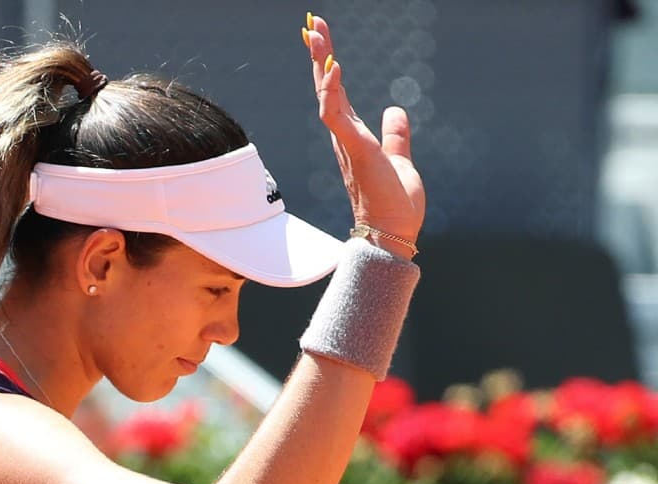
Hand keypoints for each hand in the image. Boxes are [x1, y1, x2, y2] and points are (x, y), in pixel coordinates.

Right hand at [304, 14, 424, 245]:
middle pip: (326, 86)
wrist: (392, 232)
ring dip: (320, 62)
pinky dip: (333, 89)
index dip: (327, 63)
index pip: (336, 92)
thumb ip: (396, 134)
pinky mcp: (354, 149)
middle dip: (318, 54)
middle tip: (312, 23)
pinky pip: (336, 114)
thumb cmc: (394, 203)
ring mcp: (346, 142)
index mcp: (353, 136)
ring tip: (316, 33)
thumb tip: (395, 110)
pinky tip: (333, 65)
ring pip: (326, 94)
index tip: (321, 36)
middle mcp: (343, 136)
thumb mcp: (399, 159)